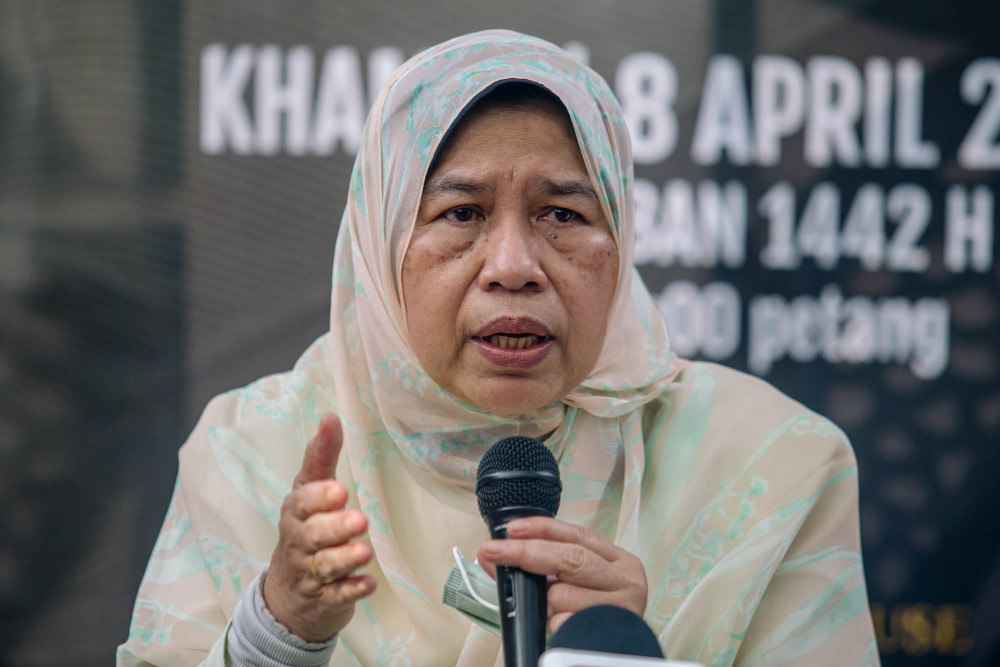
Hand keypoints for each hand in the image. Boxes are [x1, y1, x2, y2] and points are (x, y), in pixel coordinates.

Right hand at [263, 413, 375, 640]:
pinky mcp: (324, 599)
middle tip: (360, 520)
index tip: (339, 490)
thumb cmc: (306, 529)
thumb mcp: (309, 491)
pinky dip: (351, 591)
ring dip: (345, 559)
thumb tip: (330, 415)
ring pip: (325, 566)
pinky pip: (337, 596)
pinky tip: (369, 585)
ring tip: (365, 552)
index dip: (319, 497)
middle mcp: (298, 542)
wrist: (288, 594)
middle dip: (335, 528)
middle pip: (313, 535)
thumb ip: (321, 456)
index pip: (303, 502)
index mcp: (296, 512)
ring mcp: (309, 573)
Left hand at [476, 517, 646, 633]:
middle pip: (571, 558)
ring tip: (550, 611)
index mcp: (618, 561)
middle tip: (494, 551)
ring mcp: (624, 605)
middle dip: (526, 553)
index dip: (544, 528)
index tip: (513, 528)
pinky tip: (560, 625)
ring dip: (545, 603)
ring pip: (563, 593)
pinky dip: (555, 624)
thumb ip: (543, 567)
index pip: (578, 535)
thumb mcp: (575, 584)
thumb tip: (492, 557)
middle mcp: (626, 579)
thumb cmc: (594, 615)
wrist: (619, 656)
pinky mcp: (613, 632)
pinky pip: (566, 623)